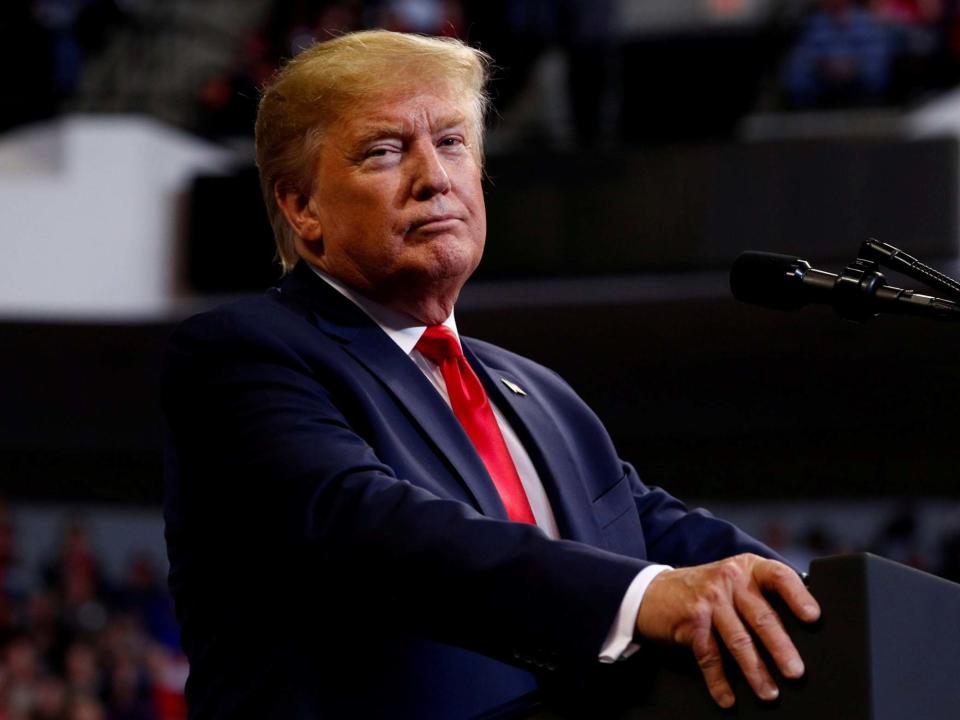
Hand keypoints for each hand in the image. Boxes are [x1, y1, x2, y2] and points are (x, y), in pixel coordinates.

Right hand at [634, 554, 819, 708]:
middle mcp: (729, 579)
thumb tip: (802, 625)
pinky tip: (728, 697)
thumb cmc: (704, 591)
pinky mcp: (691, 620)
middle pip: (761, 616)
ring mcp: (709, 599)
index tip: (814, 617)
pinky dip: (719, 681)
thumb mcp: (733, 581)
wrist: (653, 592)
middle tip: (796, 672)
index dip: (798, 596)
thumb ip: (760, 594)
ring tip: (769, 692)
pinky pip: (710, 655)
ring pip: (738, 640)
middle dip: (781, 648)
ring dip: (755, 671)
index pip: (779, 576)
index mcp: (747, 568)